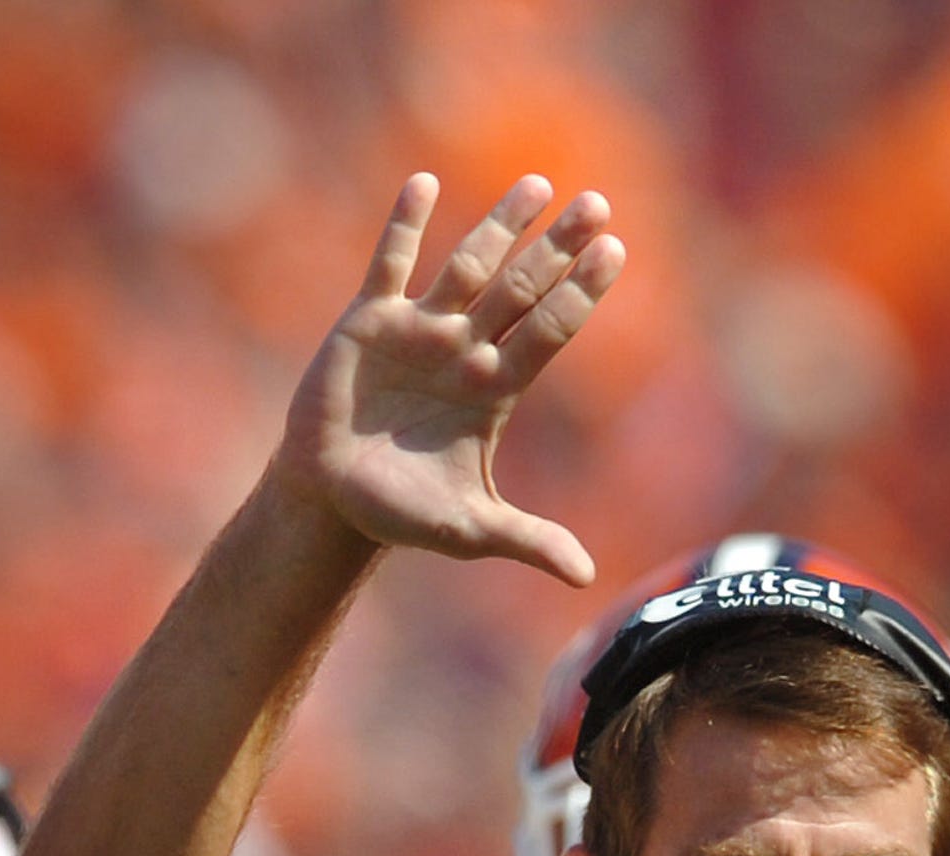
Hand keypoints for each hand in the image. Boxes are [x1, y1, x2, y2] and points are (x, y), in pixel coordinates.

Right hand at [271, 172, 625, 584]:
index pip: (550, 332)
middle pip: (522, 288)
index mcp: (496, 392)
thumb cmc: (406, 513)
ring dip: (500, 225)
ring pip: (469, 265)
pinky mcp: (368, 322)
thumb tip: (587, 577)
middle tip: (597, 203)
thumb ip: (528, 541)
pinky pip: (389, 262)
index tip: (614, 253)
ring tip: (538, 183)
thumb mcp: (471, 529)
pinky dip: (405, 225)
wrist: (334, 500)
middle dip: (557, 247)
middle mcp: (467, 352)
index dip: (580, 293)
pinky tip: (425, 183)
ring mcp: (420, 331)